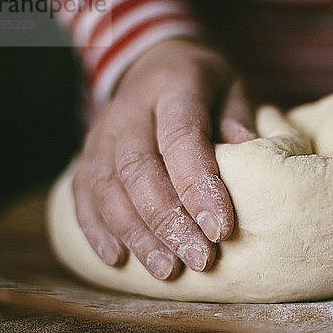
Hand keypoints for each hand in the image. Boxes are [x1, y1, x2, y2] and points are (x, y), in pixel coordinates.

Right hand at [73, 38, 255, 279]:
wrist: (152, 62)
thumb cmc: (202, 82)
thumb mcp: (230, 86)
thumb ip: (238, 118)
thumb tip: (250, 159)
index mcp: (173, 88)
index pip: (182, 138)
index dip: (199, 185)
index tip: (221, 229)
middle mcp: (130, 110)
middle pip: (139, 169)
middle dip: (168, 221)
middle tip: (198, 260)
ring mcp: (102, 132)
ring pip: (108, 186)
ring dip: (136, 233)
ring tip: (166, 270)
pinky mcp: (88, 153)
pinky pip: (83, 192)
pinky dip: (96, 228)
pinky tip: (116, 259)